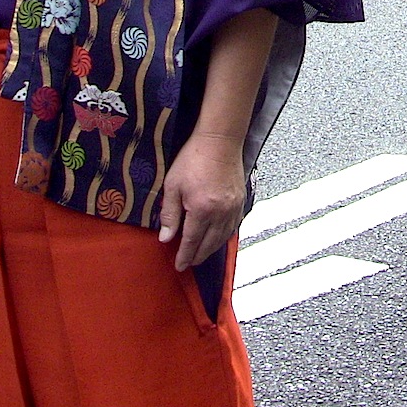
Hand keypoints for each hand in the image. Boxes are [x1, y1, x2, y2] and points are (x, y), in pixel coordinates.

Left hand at [158, 131, 246, 270]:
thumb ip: (170, 214)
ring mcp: (233, 207)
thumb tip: (166, 238)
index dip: (184, 256)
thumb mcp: (173, 185)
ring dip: (211, 249)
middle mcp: (221, 213)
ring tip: (201, 254)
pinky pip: (233, 226)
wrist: (220, 140)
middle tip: (188, 263)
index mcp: (202, 210)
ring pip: (223, 238)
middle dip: (198, 256)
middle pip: (209, 244)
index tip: (179, 266)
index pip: (192, 242)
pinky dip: (225, 236)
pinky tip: (218, 238)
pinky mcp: (241, 200)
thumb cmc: (193, 158)